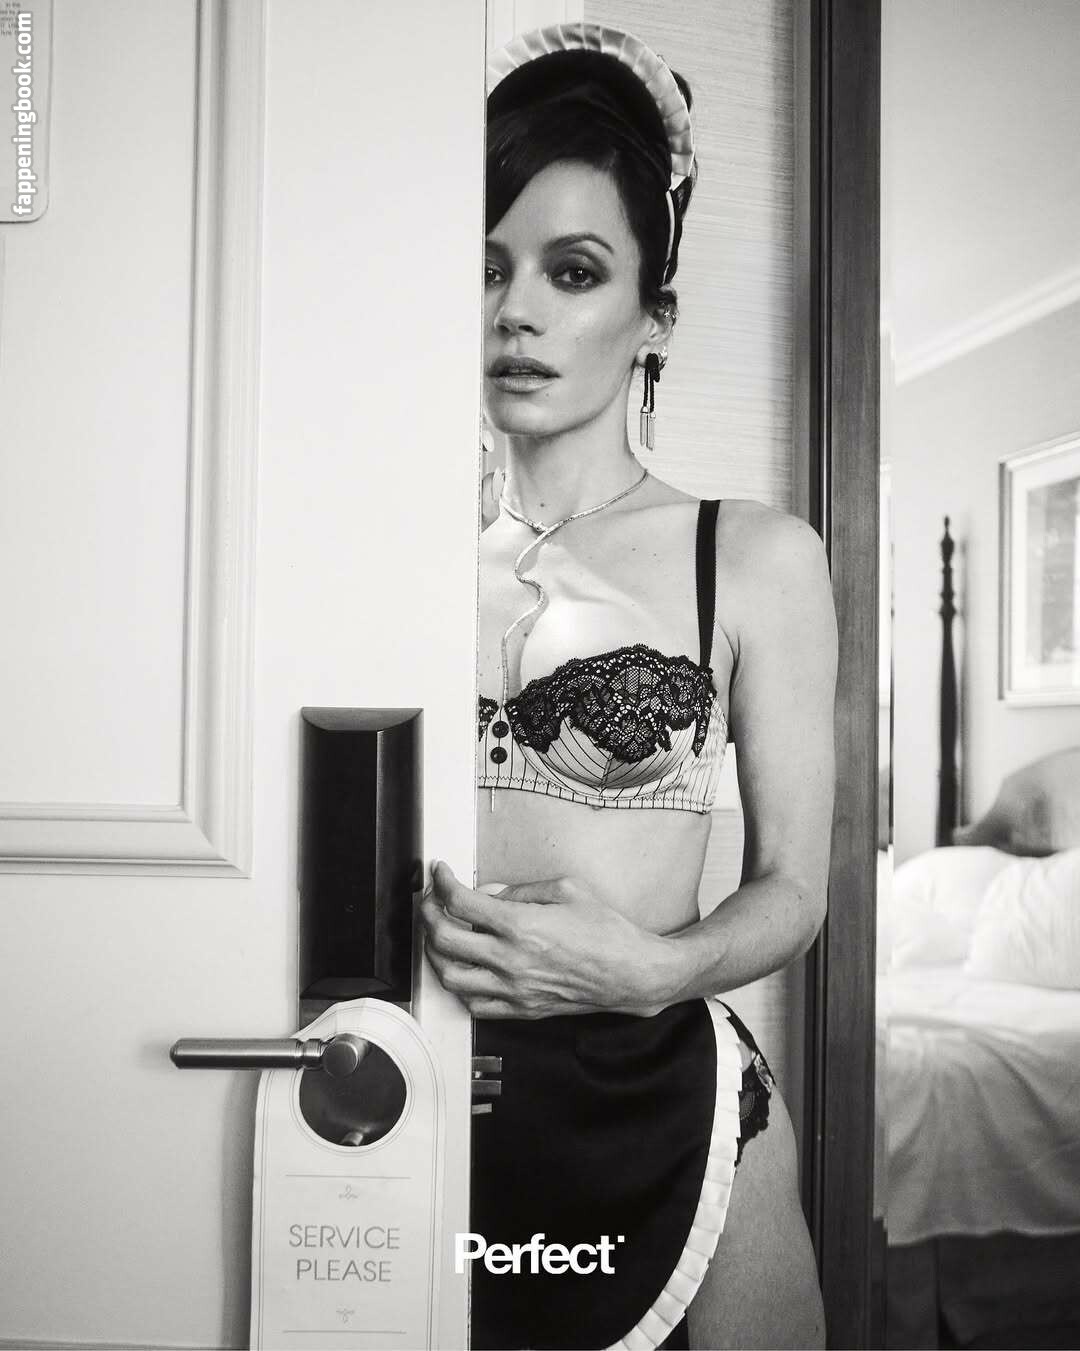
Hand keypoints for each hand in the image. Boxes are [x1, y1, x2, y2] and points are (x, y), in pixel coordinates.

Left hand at [420, 860, 673, 1018]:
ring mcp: (513, 989)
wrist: (630, 972)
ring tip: (442, 936)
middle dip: (428, 914)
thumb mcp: (566, 889)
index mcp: (520, 925)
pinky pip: (474, 1004)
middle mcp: (510, 960)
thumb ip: (521, 890)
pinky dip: (461, 986)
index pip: (460, 903)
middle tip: (431, 902)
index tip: (440, 874)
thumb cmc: (606, 932)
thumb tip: (490, 894)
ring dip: (437, 953)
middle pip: (443, 940)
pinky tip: (466, 970)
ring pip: (451, 977)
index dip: (441, 883)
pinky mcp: (521, 1009)